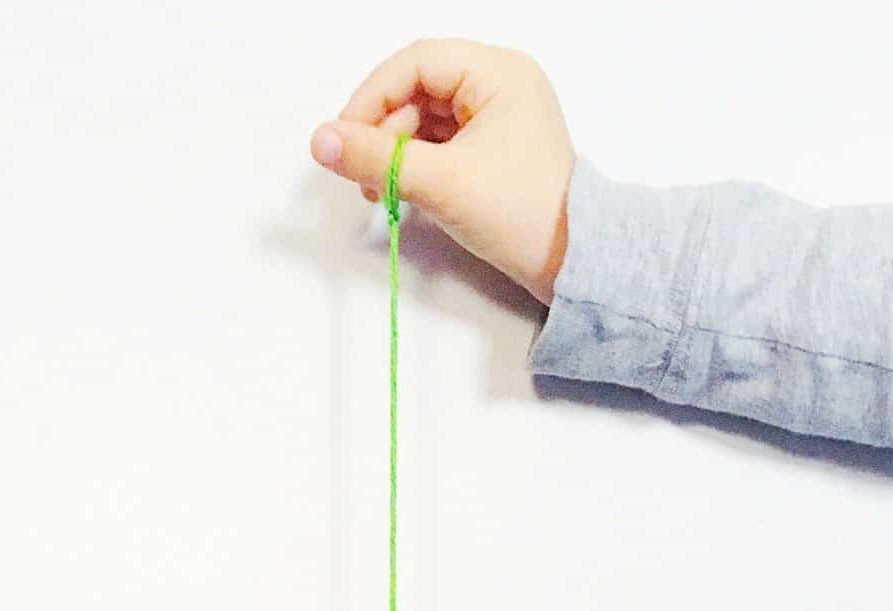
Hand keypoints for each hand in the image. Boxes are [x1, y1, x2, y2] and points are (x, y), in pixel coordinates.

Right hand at [310, 41, 574, 305]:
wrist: (574, 265)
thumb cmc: (520, 214)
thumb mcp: (440, 183)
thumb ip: (376, 159)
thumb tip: (319, 141)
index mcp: (498, 72)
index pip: (417, 63)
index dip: (372, 96)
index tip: (343, 137)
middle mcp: (500, 84)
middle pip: (418, 89)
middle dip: (383, 131)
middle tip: (361, 174)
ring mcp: (497, 117)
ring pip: (426, 118)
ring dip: (395, 151)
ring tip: (380, 192)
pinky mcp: (493, 149)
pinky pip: (441, 143)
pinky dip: (416, 164)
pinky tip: (402, 192)